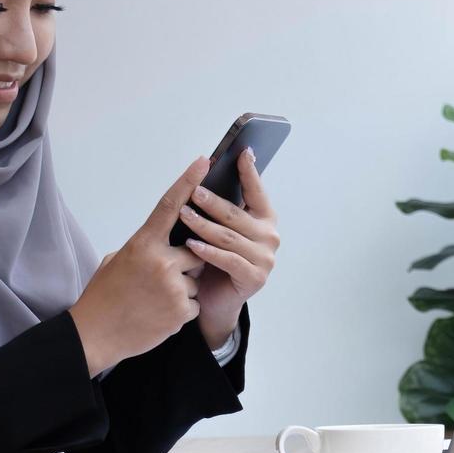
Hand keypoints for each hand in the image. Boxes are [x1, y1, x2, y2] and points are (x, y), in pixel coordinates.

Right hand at [68, 156, 209, 374]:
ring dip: (182, 290)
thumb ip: (144, 247)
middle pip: (195, 250)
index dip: (188, 181)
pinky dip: (181, 311)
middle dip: (186, 263)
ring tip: (155, 301)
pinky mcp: (181, 311)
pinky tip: (159, 315)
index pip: (170, 205)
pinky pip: (194, 304)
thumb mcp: (117, 261)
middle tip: (161, 279)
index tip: (203, 161)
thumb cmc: (103, 296)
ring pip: (195, 280)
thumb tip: (164, 240)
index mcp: (142, 244)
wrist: (95, 335)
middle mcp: (160, 261)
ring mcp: (173, 286)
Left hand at [179, 148, 280, 348]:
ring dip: (204, 225)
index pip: (257, 191)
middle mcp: (270, 237)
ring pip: (229, 237)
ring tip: (183, 215)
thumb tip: (206, 173)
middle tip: (193, 191)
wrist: (215, 301)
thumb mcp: (221, 230)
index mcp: (265, 219)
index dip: (249, 171)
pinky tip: (191, 245)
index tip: (241, 151)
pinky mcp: (254, 278)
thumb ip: (223, 208)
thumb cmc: (215, 260)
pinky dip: (208, 251)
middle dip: (213, 201)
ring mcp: (265, 259)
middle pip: (237, 215)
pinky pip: (228, 260)